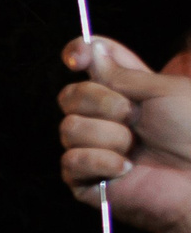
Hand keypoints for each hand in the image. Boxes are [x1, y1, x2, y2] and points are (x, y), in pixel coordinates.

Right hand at [61, 36, 190, 232]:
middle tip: (133, 116)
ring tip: (136, 150)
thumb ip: (121, 72)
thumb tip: (91, 52)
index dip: (77, 53)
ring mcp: (94, 148)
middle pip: (69, 95)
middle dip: (99, 102)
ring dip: (108, 137)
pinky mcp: (87, 180)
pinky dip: (101, 162)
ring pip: (69, 128)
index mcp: (125, 91)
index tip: (78, 59)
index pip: (88, 63)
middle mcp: (105, 117)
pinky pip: (71, 160)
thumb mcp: (164, 90)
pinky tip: (127, 169)